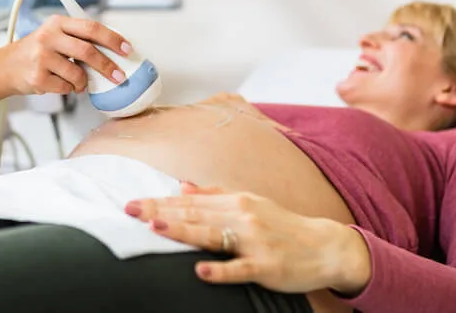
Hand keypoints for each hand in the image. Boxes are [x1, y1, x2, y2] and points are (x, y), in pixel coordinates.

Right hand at [0, 14, 131, 106]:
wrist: (5, 67)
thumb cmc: (35, 52)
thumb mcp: (54, 36)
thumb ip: (78, 38)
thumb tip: (113, 51)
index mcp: (57, 23)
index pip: (91, 27)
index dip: (113, 39)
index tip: (127, 49)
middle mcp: (48, 37)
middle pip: (88, 51)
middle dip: (107, 66)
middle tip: (119, 76)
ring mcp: (42, 57)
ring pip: (78, 73)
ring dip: (83, 82)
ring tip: (78, 82)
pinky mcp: (38, 77)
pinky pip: (66, 87)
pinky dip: (69, 89)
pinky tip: (60, 83)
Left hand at [125, 183, 370, 295]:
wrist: (325, 246)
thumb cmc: (282, 226)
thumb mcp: (249, 203)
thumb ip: (214, 195)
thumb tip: (182, 185)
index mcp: (235, 201)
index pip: (189, 201)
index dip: (159, 201)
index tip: (132, 202)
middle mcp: (242, 215)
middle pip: (194, 214)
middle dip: (160, 211)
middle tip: (130, 210)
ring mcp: (254, 240)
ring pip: (213, 235)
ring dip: (183, 231)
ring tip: (156, 227)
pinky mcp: (267, 265)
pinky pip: (240, 268)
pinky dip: (221, 269)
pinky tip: (201, 270)